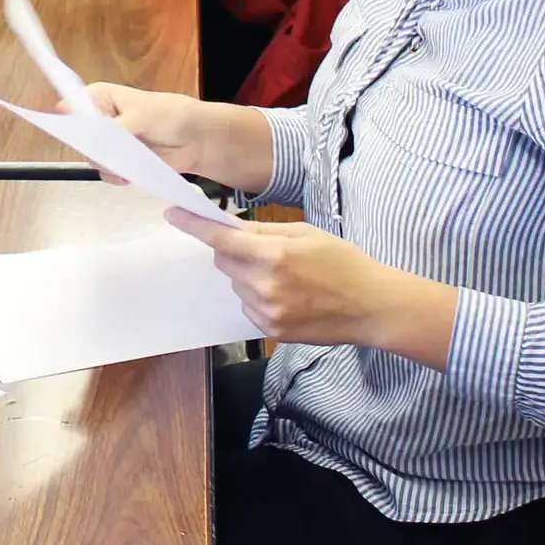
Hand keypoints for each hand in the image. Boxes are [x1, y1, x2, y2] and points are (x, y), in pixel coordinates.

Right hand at [74, 82, 214, 179]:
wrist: (195, 139)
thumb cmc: (169, 115)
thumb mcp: (141, 115)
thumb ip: (116, 128)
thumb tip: (98, 142)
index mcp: (99, 97)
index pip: (70, 106)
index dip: (71, 122)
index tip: (85, 136)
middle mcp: (99, 119)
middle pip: (78, 137)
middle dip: (93, 148)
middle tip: (111, 152)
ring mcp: (108, 142)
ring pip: (91, 158)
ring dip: (107, 164)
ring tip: (127, 163)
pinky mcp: (119, 162)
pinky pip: (106, 173)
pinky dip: (116, 176)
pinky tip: (130, 174)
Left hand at [164, 211, 455, 364]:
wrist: (372, 307)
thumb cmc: (342, 262)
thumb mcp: (304, 232)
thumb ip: (263, 229)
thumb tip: (228, 225)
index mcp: (273, 253)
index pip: (219, 237)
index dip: (192, 224)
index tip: (172, 214)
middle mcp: (265, 284)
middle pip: (223, 259)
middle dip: (234, 250)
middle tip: (264, 249)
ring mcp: (267, 311)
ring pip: (235, 283)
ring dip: (247, 275)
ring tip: (286, 276)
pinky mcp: (272, 331)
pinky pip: (247, 306)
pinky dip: (257, 297)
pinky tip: (288, 295)